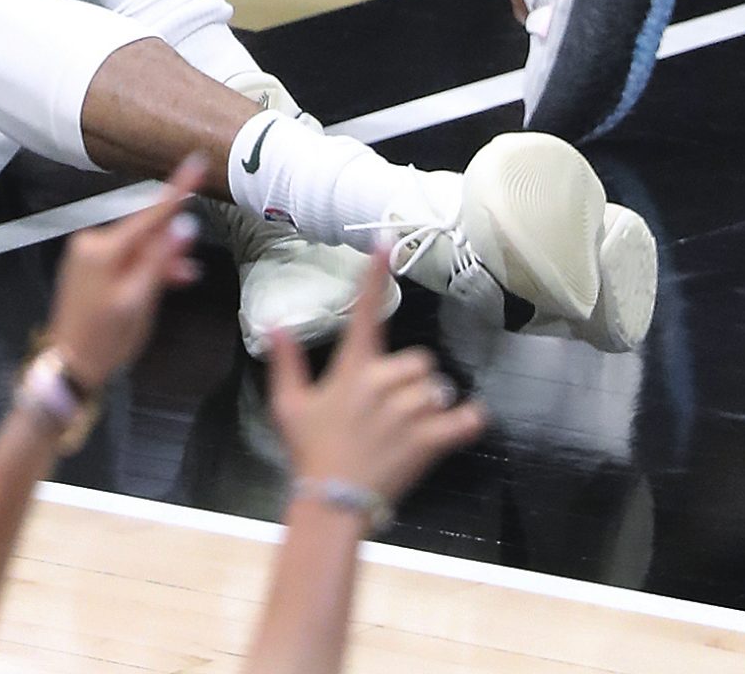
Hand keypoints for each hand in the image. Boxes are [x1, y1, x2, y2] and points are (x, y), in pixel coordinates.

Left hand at [43, 156, 204, 386]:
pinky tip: (164, 280)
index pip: (150, 214)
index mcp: (102, 248)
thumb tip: (185, 225)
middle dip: (170, 245)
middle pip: (144, 232)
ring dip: (160, 260)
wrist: (69, 365)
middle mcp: (91, 242)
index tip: (197, 162)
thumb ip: (161, 260)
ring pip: (137, 247)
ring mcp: (87, 254)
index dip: (178, 188)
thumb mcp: (139, 301)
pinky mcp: (89, 266)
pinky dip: (144, 267)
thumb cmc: (105, 339)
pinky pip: (125, 257)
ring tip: (183, 279)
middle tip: (189, 269)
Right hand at [267, 263, 485, 505]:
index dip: (374, 274)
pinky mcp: (430, 440)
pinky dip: (469, 420)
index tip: (385, 243)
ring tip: (407, 429)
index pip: (365, 310)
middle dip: (411, 380)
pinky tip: (463, 423)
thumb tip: (275, 323)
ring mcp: (409, 412)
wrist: (332, 501)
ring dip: (429, 405)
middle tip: (390, 408)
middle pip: (419, 361)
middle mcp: (383, 383)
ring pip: (438, 390)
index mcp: (352, 369)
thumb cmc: (309, 450)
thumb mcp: (288, 405)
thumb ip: (286, 361)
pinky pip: (465, 419)